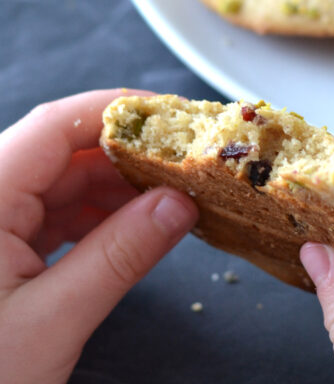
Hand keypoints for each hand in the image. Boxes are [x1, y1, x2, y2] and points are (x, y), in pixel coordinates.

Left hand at [0, 89, 197, 383]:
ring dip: (114, 188)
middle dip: (124, 154)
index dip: (114, 109)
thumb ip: (119, 256)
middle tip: (183, 163)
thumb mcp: (51, 323)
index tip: (171, 115)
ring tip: (168, 198)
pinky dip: (94, 218)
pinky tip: (133, 227)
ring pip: (58, 182)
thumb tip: (178, 203)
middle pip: (59, 151)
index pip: (52, 126)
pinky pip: (50, 215)